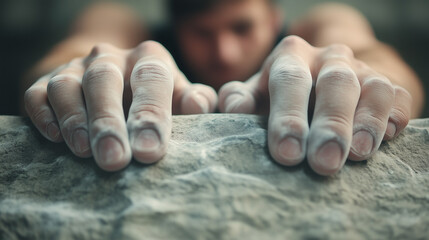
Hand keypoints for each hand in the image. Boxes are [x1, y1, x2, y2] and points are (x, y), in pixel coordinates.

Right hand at [25, 41, 216, 170]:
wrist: (114, 82)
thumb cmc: (155, 97)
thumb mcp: (179, 96)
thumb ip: (195, 100)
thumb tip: (198, 106)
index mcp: (148, 57)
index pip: (152, 77)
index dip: (151, 114)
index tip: (150, 152)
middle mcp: (110, 56)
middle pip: (105, 80)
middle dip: (109, 121)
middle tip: (115, 160)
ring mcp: (75, 68)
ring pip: (68, 86)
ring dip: (76, 120)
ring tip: (86, 152)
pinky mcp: (46, 82)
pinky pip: (38, 95)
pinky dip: (45, 115)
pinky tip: (56, 138)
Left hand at [219, 35, 410, 175]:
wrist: (320, 82)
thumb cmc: (280, 97)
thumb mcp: (256, 96)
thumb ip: (239, 100)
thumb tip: (233, 109)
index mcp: (291, 55)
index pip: (289, 79)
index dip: (288, 116)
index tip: (287, 153)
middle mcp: (329, 57)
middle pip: (335, 82)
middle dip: (330, 124)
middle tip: (323, 163)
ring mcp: (362, 69)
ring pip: (372, 88)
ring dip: (366, 123)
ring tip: (357, 155)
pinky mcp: (389, 86)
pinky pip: (398, 98)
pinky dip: (392, 118)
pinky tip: (383, 140)